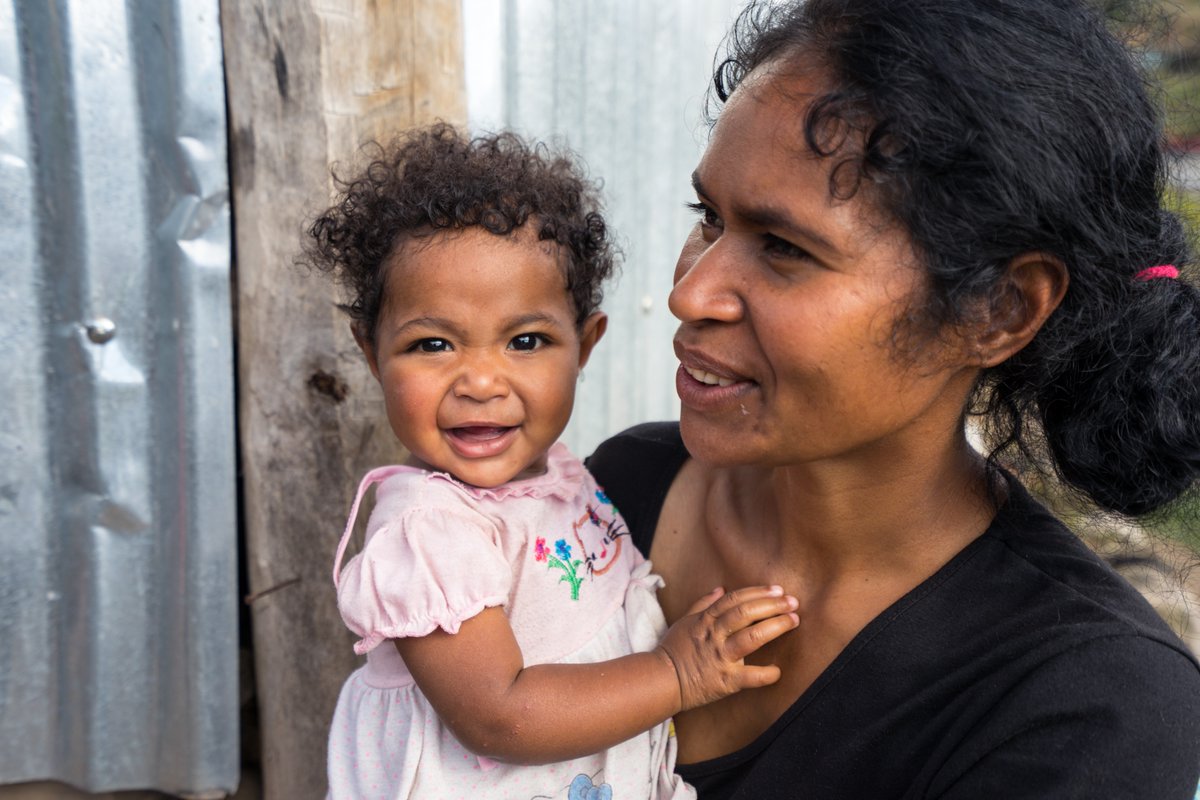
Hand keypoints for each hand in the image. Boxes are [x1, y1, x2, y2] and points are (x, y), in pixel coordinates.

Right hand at [656, 585, 798, 711]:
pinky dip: (766, 674)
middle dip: (772, 605)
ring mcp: (721, 657)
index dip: (758, 592)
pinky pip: (749, 677)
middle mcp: (715, 635)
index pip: (735, 599)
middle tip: (793, 602)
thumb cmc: (674, 650)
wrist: (662, 680)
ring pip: (751, 637)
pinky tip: (778, 671)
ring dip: (775, 627)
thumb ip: (703, 604)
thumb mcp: (685, 621)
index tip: (778, 590)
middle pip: (746, 613)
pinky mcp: (725, 681)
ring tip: (793, 620)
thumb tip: (721, 589)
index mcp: (706, 620)